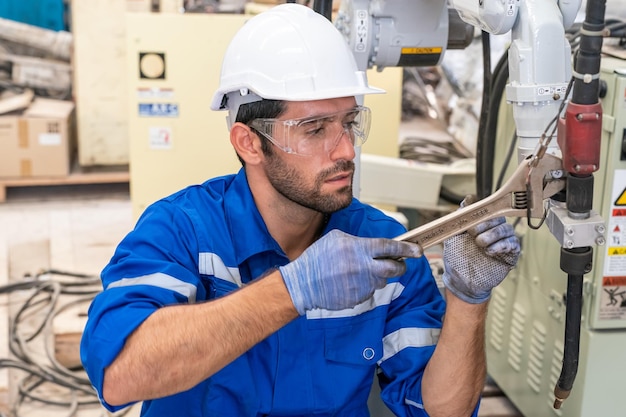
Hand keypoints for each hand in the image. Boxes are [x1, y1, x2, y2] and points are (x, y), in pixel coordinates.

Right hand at [279, 229, 421, 313]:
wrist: (303, 284)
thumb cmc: (317, 259)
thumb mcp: (336, 239)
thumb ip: (358, 241)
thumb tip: (374, 246)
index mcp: (359, 249)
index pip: (390, 247)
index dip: (406, 248)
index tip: (417, 250)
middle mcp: (364, 267)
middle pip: (394, 268)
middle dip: (401, 266)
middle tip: (400, 264)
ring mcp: (363, 285)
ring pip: (382, 281)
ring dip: (378, 276)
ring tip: (361, 273)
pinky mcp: (359, 298)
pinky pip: (369, 291)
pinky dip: (364, 286)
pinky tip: (350, 283)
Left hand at [442, 203, 519, 303]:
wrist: (461, 281)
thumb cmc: (457, 260)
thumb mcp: (454, 236)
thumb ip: (460, 218)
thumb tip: (468, 199)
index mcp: (481, 225)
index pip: (488, 211)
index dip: (483, 211)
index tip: (475, 213)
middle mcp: (493, 231)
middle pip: (498, 218)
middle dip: (485, 223)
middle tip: (473, 232)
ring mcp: (502, 242)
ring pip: (506, 229)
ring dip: (492, 234)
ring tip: (480, 243)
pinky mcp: (510, 254)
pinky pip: (513, 244)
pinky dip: (501, 245)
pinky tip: (489, 251)